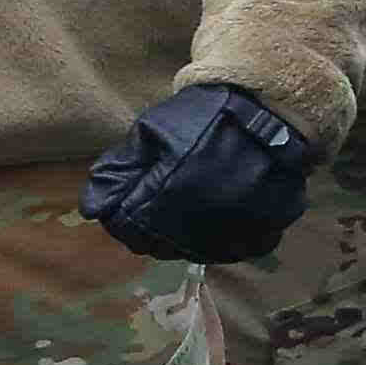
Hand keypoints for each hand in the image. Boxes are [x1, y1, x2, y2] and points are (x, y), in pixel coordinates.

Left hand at [85, 80, 321, 266]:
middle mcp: (200, 224)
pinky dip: (213, 239)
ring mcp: (234, 236)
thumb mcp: (152, 130)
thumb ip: (120, 169)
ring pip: (189, 252)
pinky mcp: (260, 239)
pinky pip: (225, 252)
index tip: (124, 201)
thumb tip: (92, 209)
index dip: (119, 216)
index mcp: (169, 195)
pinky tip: (212, 213)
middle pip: (156, 246)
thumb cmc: (205, 116)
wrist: (273, 112)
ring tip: (184, 205)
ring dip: (178, 236)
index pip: (126, 228)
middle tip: (154, 201)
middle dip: (146, 227)